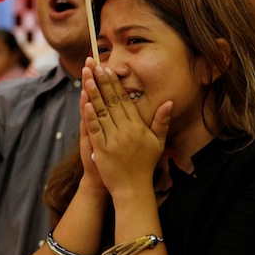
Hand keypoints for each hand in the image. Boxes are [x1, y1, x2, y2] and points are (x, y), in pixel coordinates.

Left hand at [81, 57, 171, 196]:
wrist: (133, 189)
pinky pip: (96, 130)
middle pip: (112, 101)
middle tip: (94, 66)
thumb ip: (162, 121)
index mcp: (138, 126)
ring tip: (87, 78)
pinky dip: (91, 116)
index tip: (108, 69)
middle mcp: (126, 130)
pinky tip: (86, 103)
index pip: (124, 100)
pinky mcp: (103, 150)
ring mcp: (114, 139)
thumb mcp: (158, 142)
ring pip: (102, 112)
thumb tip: (169, 102)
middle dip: (102, 82)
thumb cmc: (145, 165)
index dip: (115, 83)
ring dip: (94, 94)